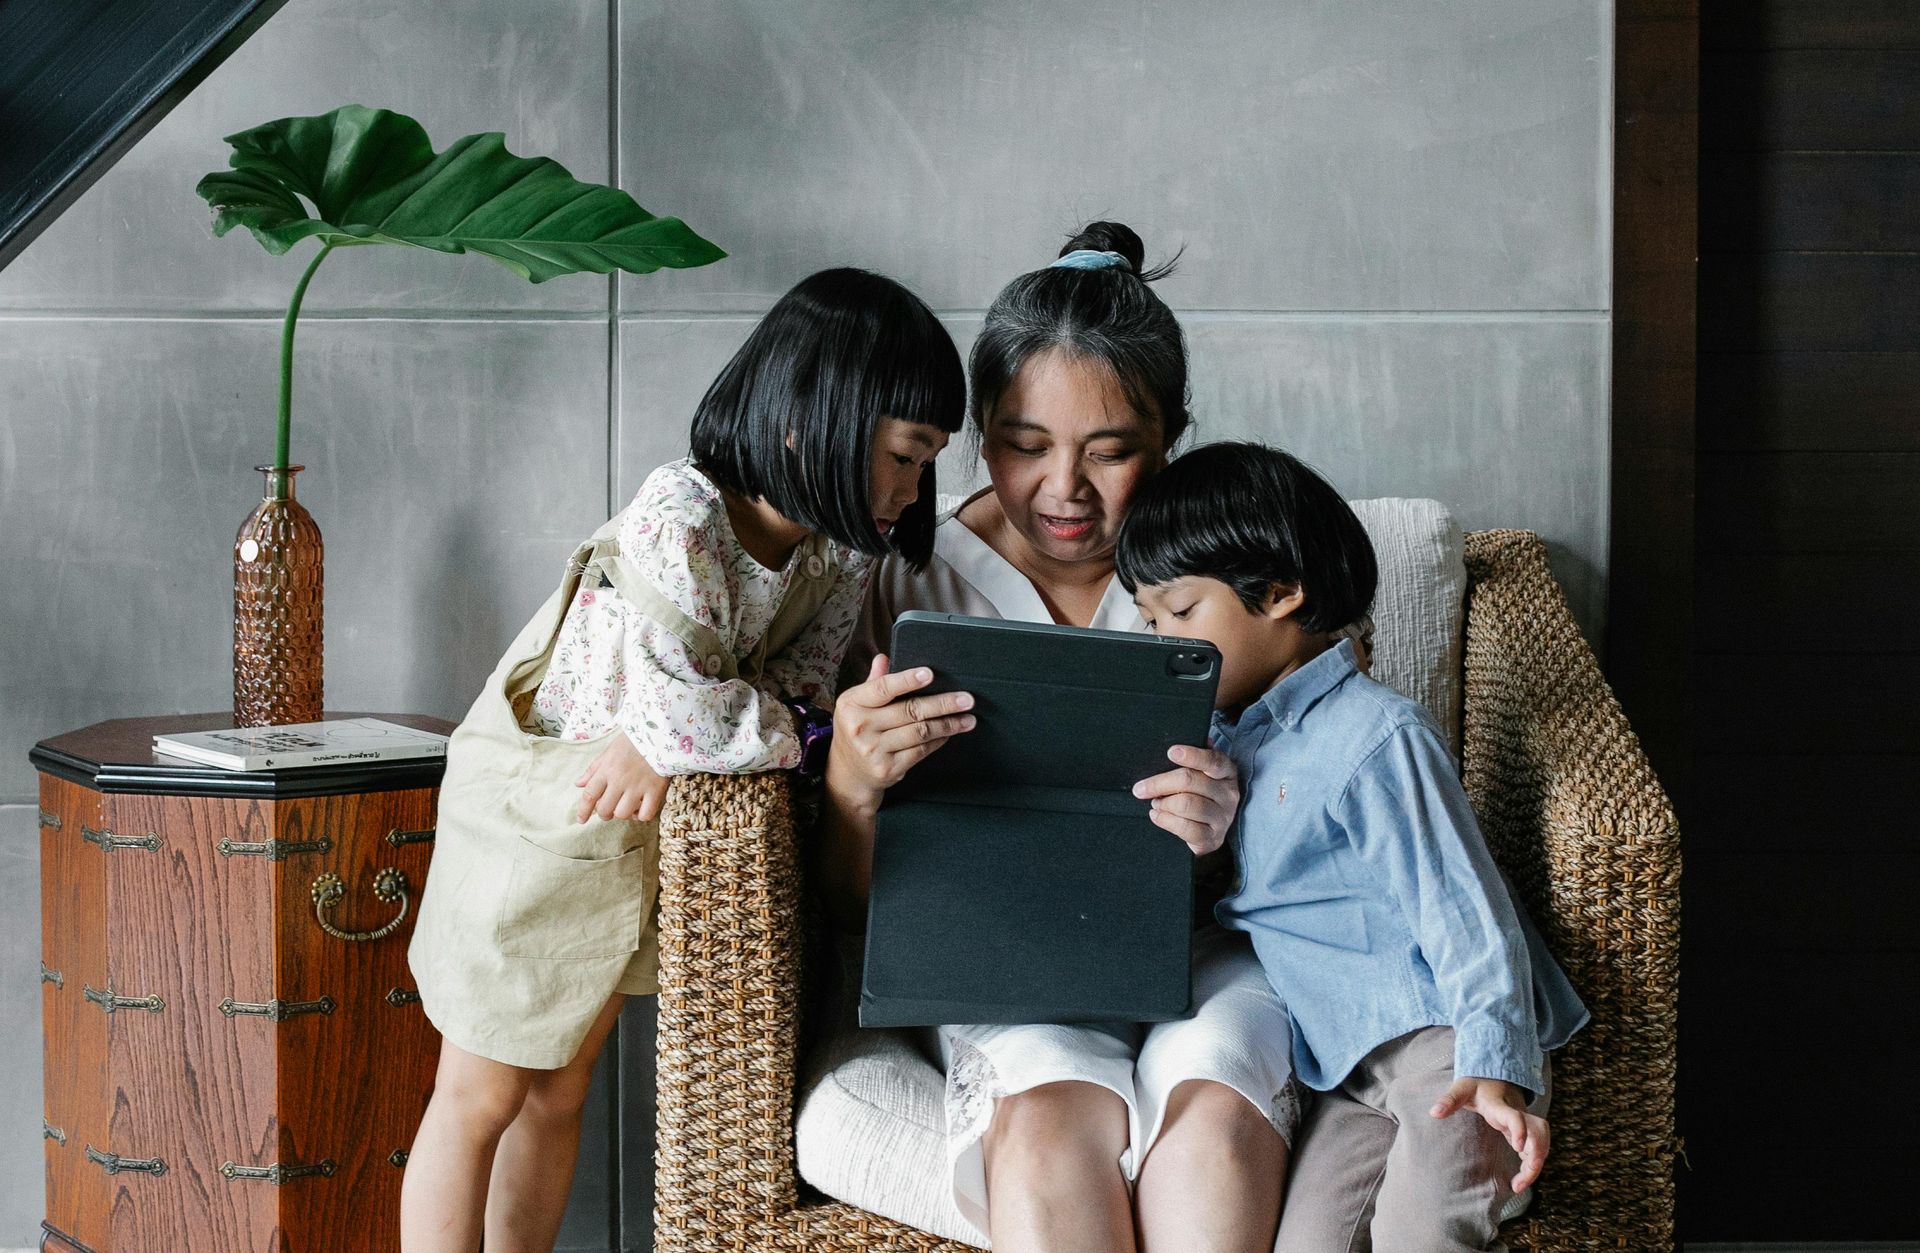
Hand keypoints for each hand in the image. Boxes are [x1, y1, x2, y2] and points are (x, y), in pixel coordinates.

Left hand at [574, 734, 668, 823]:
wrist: (660, 733)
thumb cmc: (633, 742)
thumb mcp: (609, 751)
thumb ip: (593, 769)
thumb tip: (579, 784)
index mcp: (607, 770)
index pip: (589, 795)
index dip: (583, 811)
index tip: (581, 820)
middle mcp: (620, 780)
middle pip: (605, 809)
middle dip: (604, 813)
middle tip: (609, 809)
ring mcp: (638, 786)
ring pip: (623, 814)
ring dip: (622, 814)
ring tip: (626, 807)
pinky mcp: (655, 790)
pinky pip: (645, 814)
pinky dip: (640, 816)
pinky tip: (640, 809)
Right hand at [829, 654, 975, 801]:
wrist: (849, 773)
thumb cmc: (858, 730)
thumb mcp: (858, 704)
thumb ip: (874, 682)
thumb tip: (884, 658)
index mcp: (851, 703)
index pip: (882, 688)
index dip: (907, 680)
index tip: (930, 674)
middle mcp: (859, 726)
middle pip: (909, 710)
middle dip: (942, 704)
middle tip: (967, 699)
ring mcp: (873, 750)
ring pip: (919, 732)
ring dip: (948, 724)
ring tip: (968, 718)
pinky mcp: (888, 768)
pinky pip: (921, 751)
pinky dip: (938, 740)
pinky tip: (950, 733)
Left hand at [1130, 745, 1240, 855]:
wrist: (1210, 831)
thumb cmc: (1201, 796)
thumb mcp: (1202, 775)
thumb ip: (1193, 759)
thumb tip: (1175, 745)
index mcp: (1227, 772)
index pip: (1213, 760)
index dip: (1192, 755)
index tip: (1171, 752)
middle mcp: (1229, 793)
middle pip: (1190, 781)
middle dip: (1159, 783)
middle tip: (1142, 788)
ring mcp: (1223, 817)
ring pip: (1186, 804)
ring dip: (1163, 803)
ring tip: (1155, 803)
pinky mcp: (1213, 838)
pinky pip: (1186, 828)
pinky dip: (1165, 820)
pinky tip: (1157, 816)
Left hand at [1430, 1077, 1549, 1192]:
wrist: (1494, 1075)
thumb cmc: (1476, 1084)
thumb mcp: (1461, 1089)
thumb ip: (1449, 1100)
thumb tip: (1433, 1113)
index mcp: (1500, 1105)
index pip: (1515, 1116)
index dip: (1520, 1130)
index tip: (1518, 1148)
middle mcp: (1518, 1113)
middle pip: (1538, 1134)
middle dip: (1536, 1157)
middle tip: (1520, 1181)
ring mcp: (1524, 1122)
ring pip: (1541, 1142)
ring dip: (1535, 1165)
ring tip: (1519, 1186)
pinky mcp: (1525, 1131)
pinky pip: (1535, 1148)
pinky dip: (1532, 1165)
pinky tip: (1520, 1180)